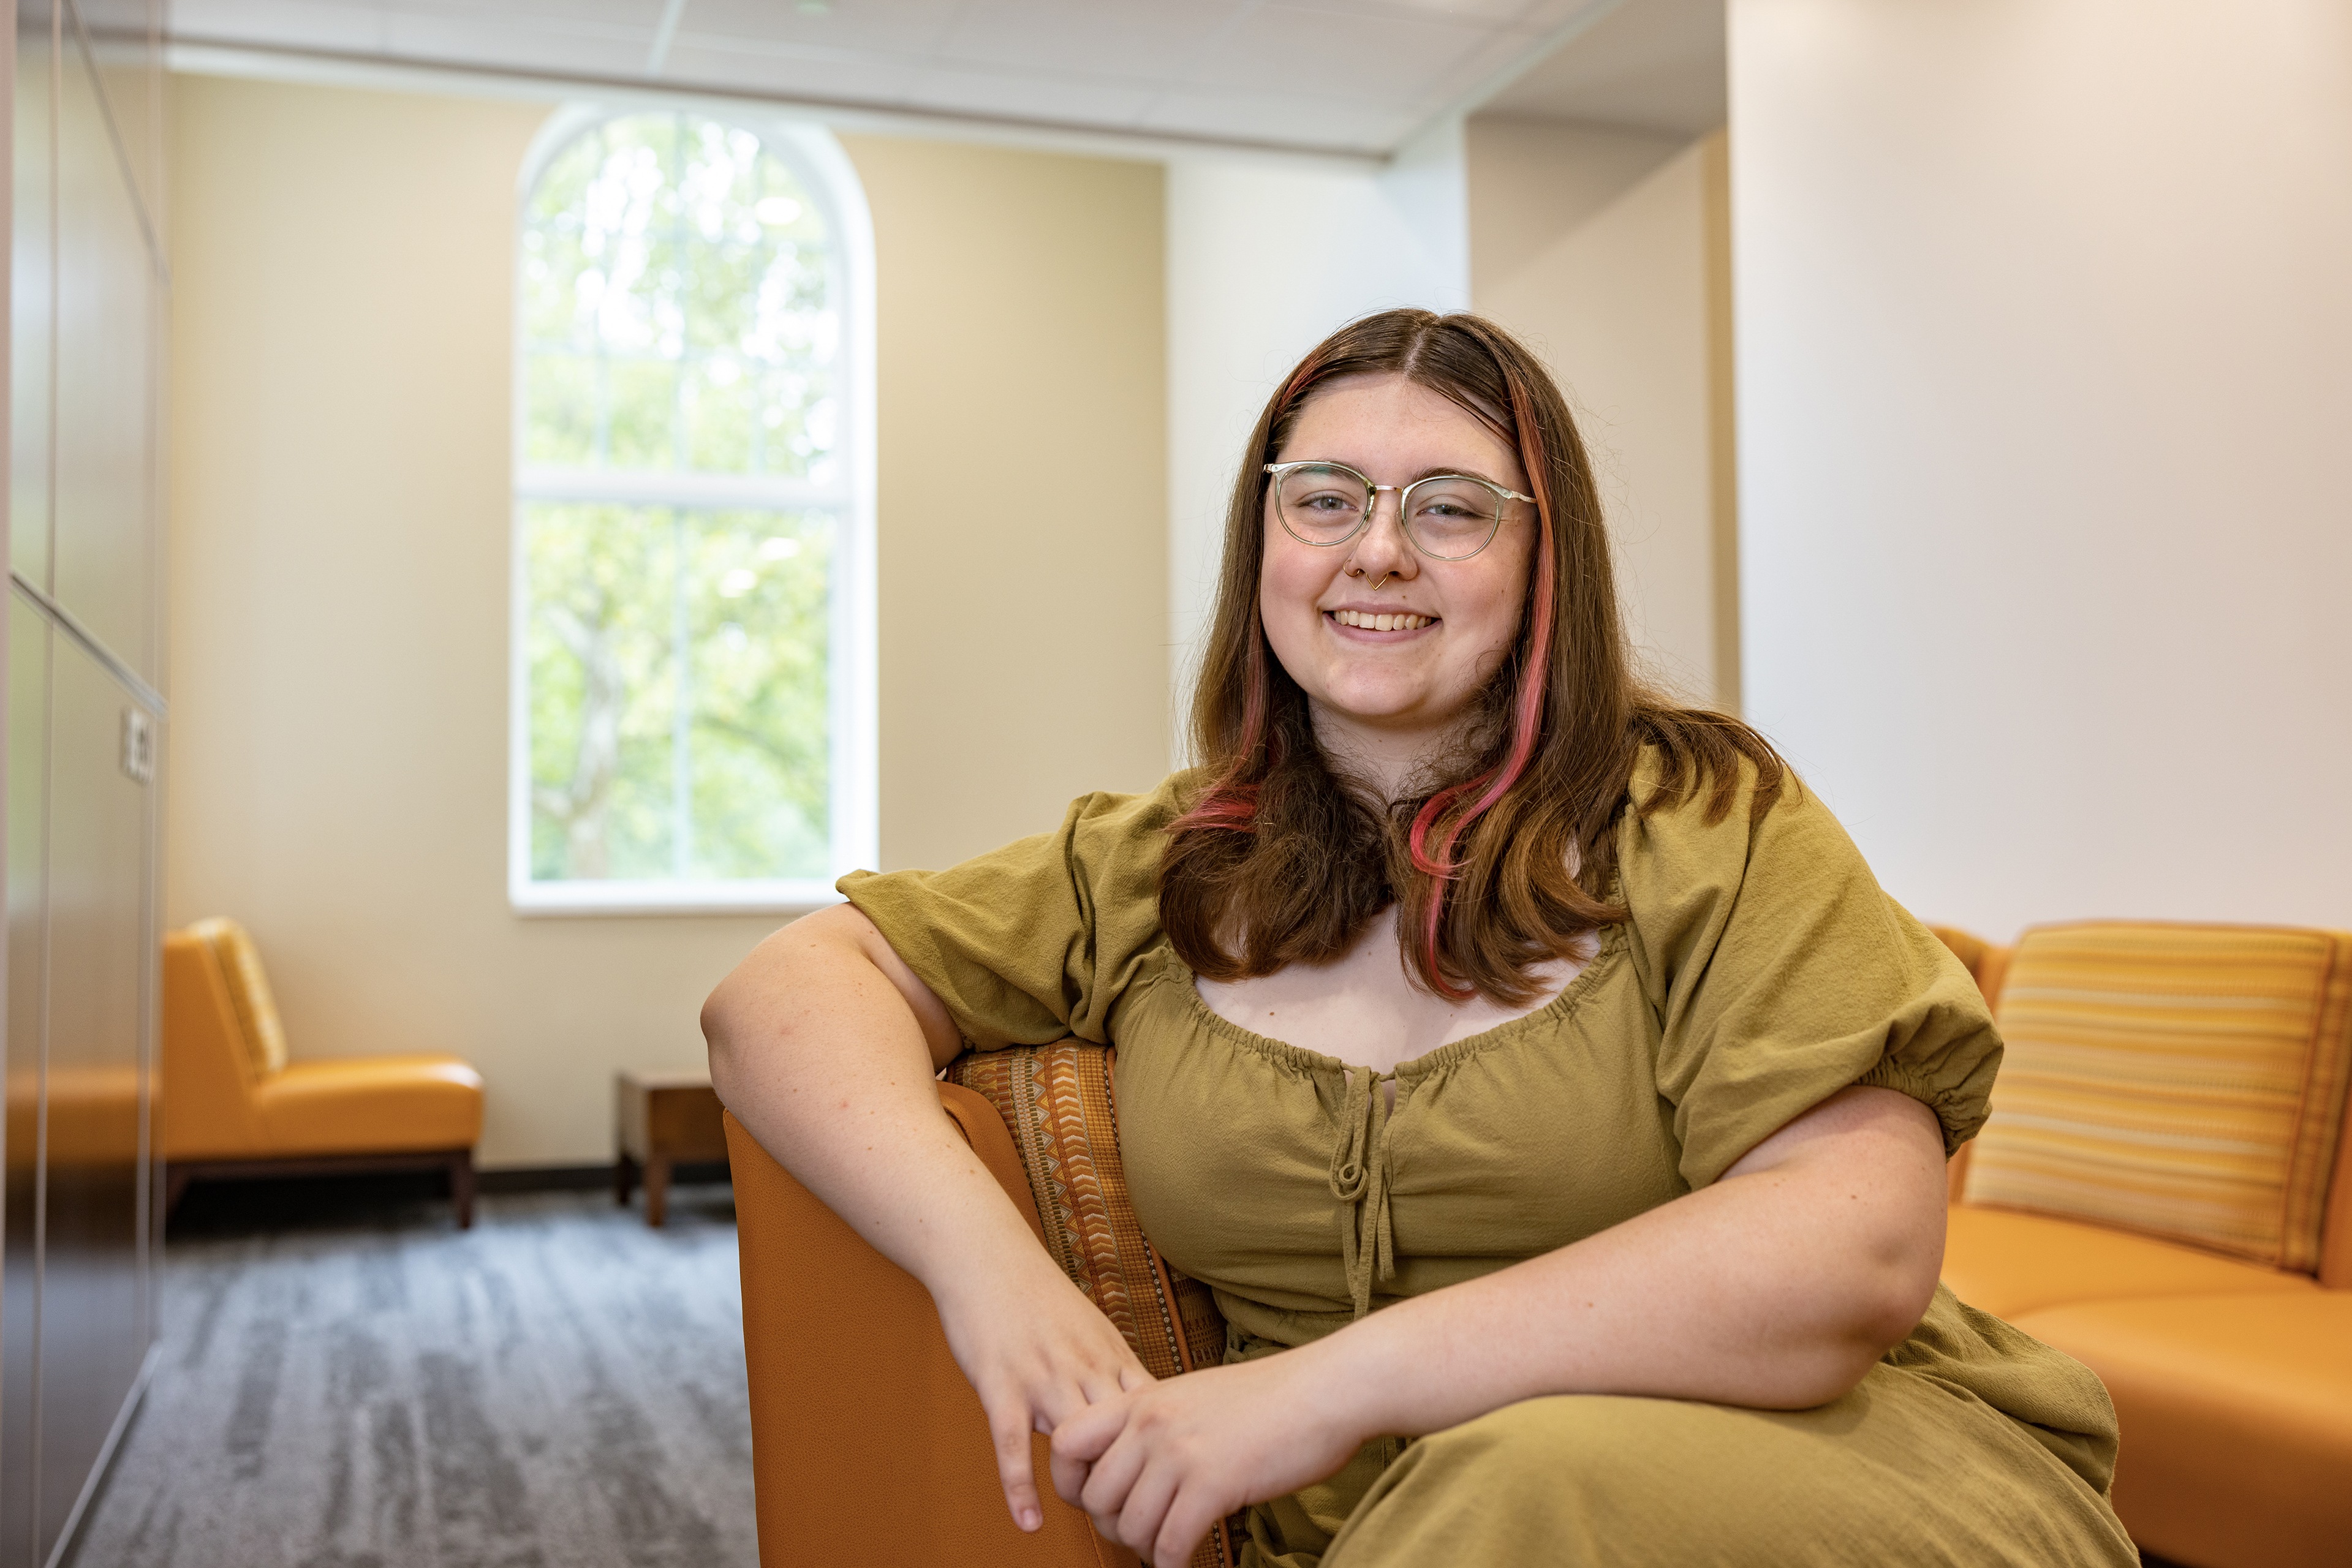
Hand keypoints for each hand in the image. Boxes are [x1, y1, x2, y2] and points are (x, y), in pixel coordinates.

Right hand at [931, 1249, 1153, 1531]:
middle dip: (1130, 1476)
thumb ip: (1113, 1369)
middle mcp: (1084, 1366)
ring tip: (1090, 1516)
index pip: (1153, 1414)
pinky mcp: (1001, 1383)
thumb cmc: (1036, 1295)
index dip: (1163, 1452)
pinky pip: (1013, 1443)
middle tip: (1131, 1507)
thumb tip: (1138, 1411)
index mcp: (1110, 1354)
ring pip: (1076, 1442)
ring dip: (1082, 1485)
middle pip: (1122, 1435)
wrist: (986, 1254)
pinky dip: (1021, 1487)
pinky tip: (1029, 1522)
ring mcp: (1042, 1375)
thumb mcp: (1090, 1327)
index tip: (1168, 1481)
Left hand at [1048, 1346, 1368, 1565]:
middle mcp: (1150, 1422)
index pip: (1063, 1443)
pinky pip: (1170, 1544)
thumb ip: (1155, 1426)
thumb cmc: (1269, 1400)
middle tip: (1145, 1532)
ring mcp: (1179, 1451)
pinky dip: (1175, 1563)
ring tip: (1170, 1546)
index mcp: (1142, 1399)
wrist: (1325, 1390)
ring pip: (1129, 1527)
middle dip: (1114, 1527)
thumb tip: (1130, 1474)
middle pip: (1094, 1498)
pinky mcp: (1212, 1483)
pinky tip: (1191, 1559)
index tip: (1098, 1500)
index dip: (1070, 1482)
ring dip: (1147, 1548)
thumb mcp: (1194, 1398)